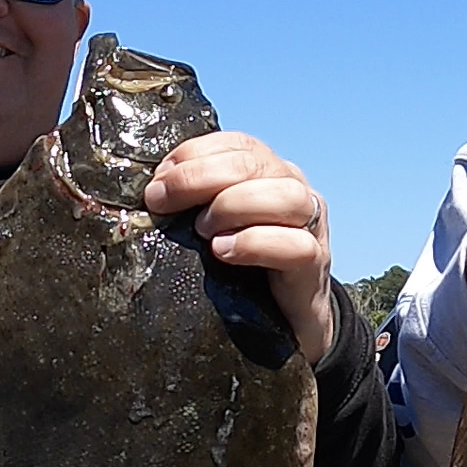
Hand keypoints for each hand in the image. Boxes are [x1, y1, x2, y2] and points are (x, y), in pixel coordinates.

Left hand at [143, 133, 335, 364]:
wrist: (287, 322)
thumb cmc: (244, 266)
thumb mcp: (216, 224)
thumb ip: (197, 200)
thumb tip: (152, 188)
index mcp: (268, 170)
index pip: (236, 143)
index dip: (192, 154)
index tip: (158, 181)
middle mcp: (293, 188)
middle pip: (253, 162)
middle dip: (197, 178)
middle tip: (161, 203)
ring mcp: (310, 224)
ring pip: (284, 195)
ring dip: (233, 206)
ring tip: (202, 232)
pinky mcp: (314, 262)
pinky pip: (294, 244)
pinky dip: (254, 243)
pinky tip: (224, 252)